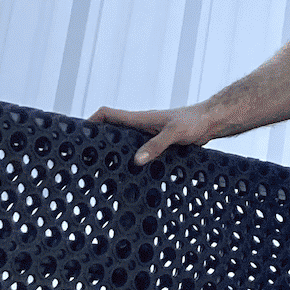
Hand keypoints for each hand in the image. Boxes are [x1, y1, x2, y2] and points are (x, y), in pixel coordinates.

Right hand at [90, 103, 217, 165]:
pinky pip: (139, 151)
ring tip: (101, 170)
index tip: (76, 134)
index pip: (108, 114)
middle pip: (112, 130)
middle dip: (97, 140)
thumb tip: (136, 161)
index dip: (90, 121)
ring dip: (114, 152)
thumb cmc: (195, 121)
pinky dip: (131, 160)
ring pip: (125, 142)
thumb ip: (157, 145)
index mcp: (140, 118)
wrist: (213, 121)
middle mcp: (141, 126)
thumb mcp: (175, 133)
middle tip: (83, 158)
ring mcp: (149, 135)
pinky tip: (130, 175)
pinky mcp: (159, 144)